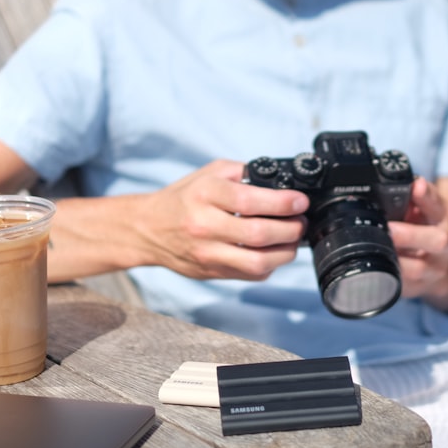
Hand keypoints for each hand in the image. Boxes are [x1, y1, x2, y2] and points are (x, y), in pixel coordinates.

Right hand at [135, 160, 308, 280]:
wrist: (148, 229)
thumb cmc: (183, 198)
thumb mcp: (208, 174)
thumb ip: (241, 173)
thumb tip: (278, 182)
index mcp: (205, 195)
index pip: (250, 201)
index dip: (283, 203)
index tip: (299, 202)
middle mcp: (204, 226)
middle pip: (259, 234)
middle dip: (291, 228)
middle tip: (300, 221)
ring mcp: (208, 253)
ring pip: (258, 262)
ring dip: (285, 252)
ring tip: (291, 239)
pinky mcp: (212, 272)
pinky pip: (251, 275)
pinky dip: (269, 265)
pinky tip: (272, 252)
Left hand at [387, 177, 447, 300]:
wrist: (444, 267)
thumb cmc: (426, 229)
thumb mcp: (426, 208)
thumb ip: (414, 195)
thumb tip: (401, 180)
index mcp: (443, 218)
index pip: (439, 204)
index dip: (427, 196)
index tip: (415, 187)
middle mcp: (444, 245)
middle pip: (438, 241)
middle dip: (411, 234)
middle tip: (389, 229)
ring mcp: (433, 270)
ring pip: (418, 269)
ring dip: (397, 261)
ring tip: (377, 252)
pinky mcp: (418, 288)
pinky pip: (403, 287)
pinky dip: (387, 279)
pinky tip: (375, 271)